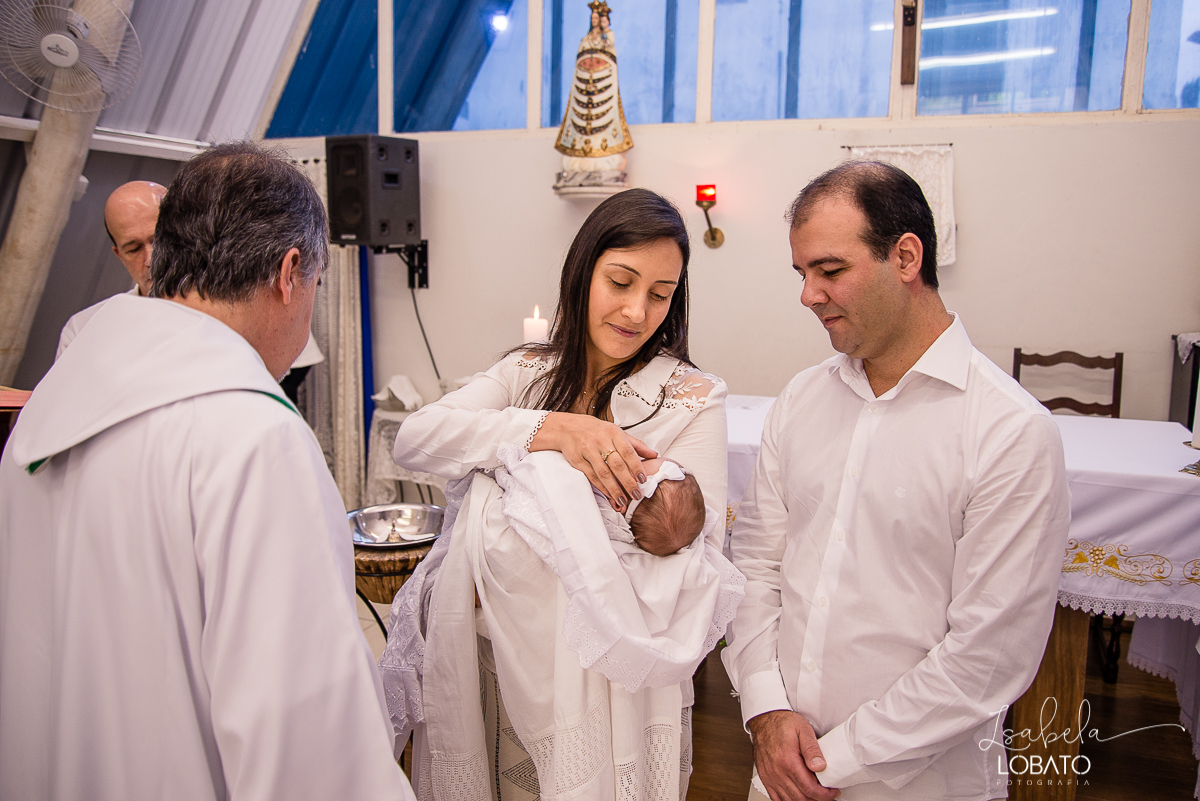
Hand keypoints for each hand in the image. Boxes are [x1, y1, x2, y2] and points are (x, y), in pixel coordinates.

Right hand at [529, 412, 656, 509]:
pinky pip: (592, 476)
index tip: (643, 479)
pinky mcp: (578, 460)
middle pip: (617, 465)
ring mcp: (588, 451)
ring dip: (615, 489)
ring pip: (603, 473)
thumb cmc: (596, 430)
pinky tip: (610, 495)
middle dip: (628, 482)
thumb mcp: (616, 432)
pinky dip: (602, 487)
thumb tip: (654, 455)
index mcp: (613, 433)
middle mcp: (600, 441)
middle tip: (636, 495)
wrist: (567, 428)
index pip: (628, 451)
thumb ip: (635, 444)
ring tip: (624, 500)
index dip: (636, 467)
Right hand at [748, 711, 839, 800]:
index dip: (824, 794)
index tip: (832, 792)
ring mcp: (770, 777)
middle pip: (801, 798)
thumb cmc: (783, 723)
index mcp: (788, 761)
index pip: (809, 788)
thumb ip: (812, 749)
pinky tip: (797, 797)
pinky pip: (776, 798)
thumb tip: (820, 766)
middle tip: (827, 794)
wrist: (764, 720)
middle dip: (817, 799)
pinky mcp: (765, 778)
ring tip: (814, 795)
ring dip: (804, 800)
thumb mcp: (803, 730)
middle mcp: (777, 772)